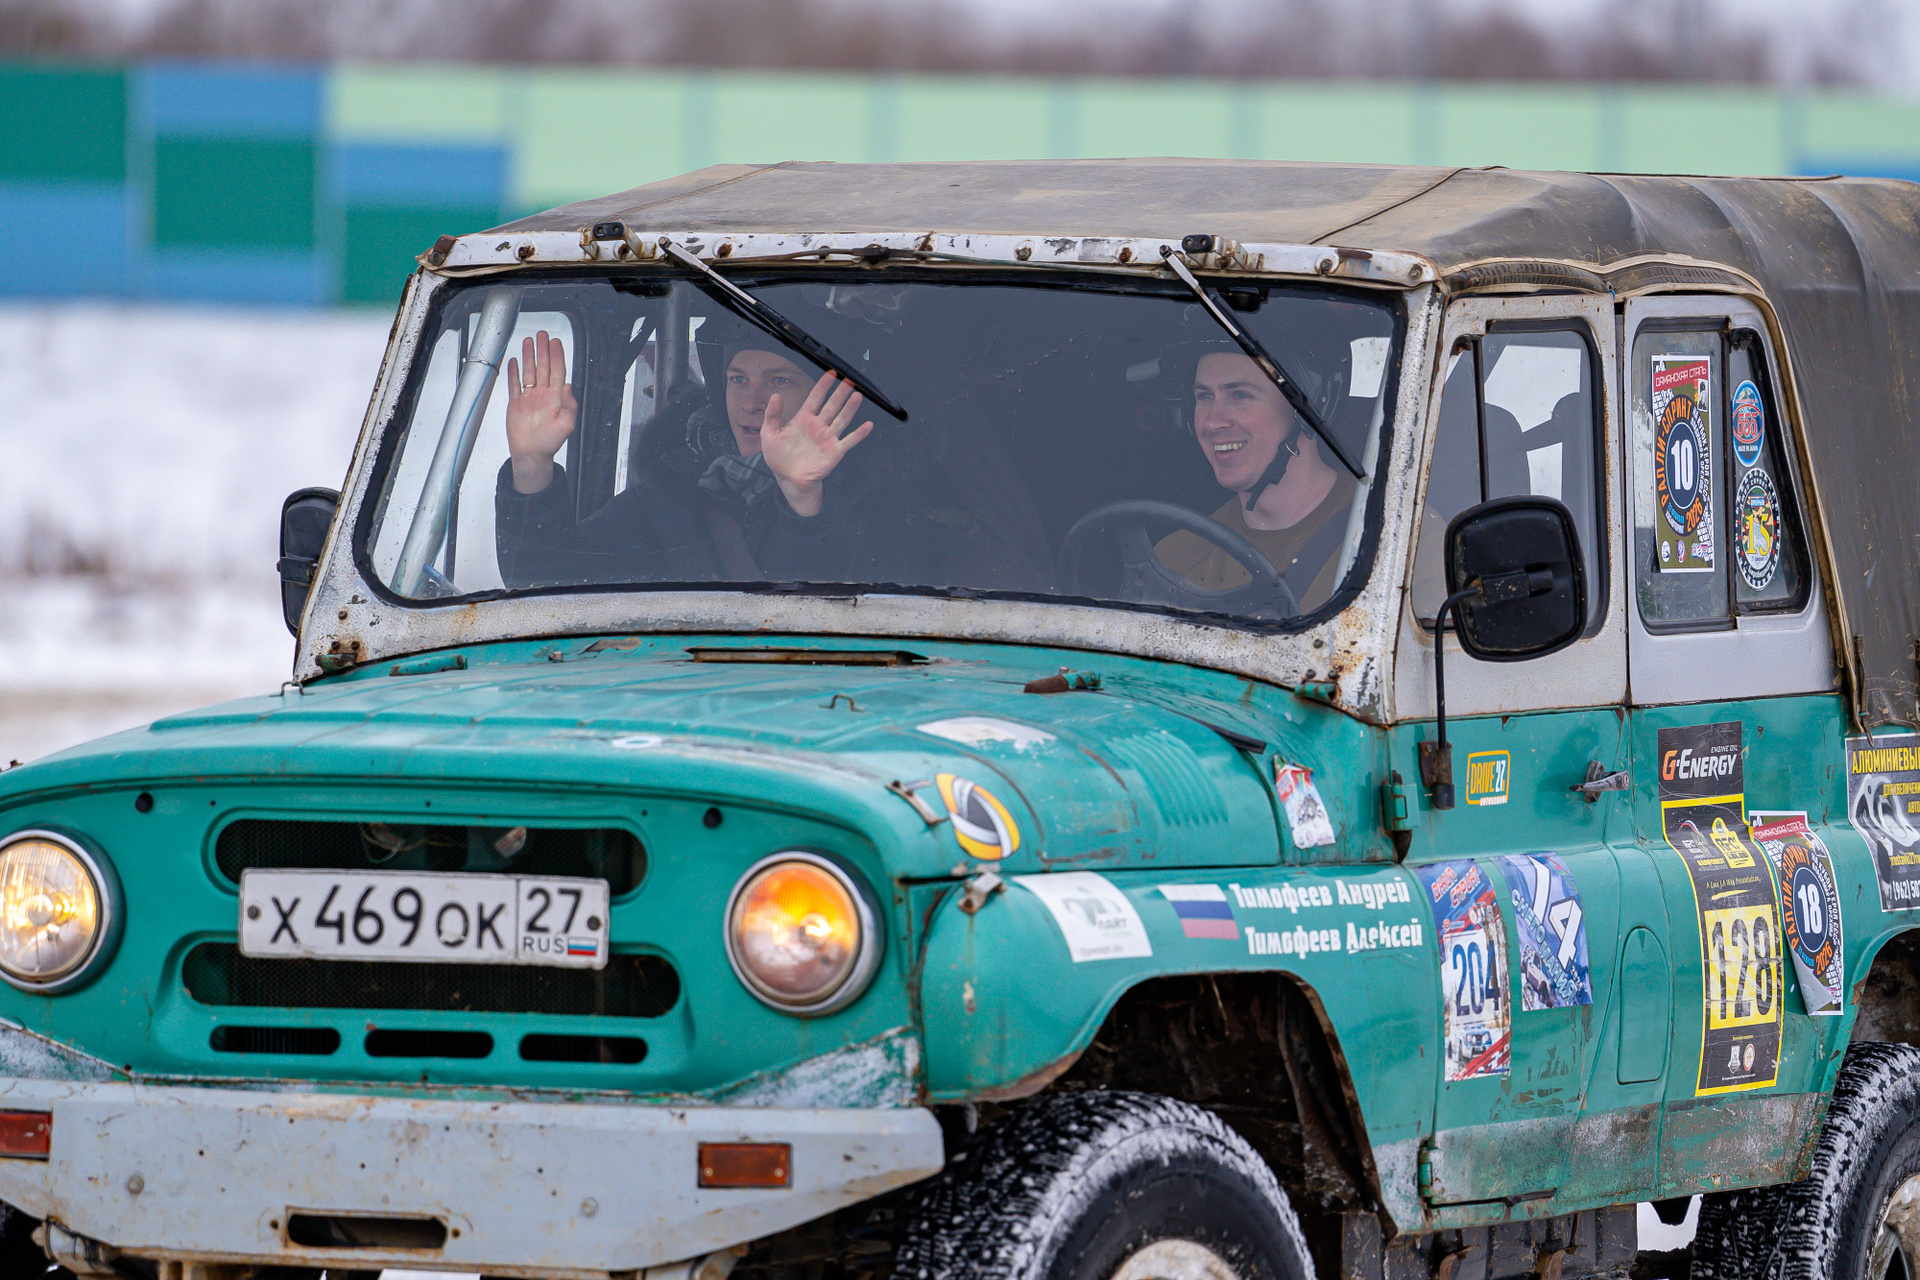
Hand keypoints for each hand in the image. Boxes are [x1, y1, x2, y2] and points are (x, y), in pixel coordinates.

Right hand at [505, 332, 577, 493]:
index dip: (557, 356)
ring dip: (529, 356)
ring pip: (529, 372)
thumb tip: (568, 386)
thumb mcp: (566, 425)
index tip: (556, 342)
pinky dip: (513, 372)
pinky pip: (514, 384)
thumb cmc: (549, 443)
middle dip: (543, 350)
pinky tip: (514, 361)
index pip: (558, 371)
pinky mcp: (516, 404)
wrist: (531, 455)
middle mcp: (543, 395)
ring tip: (529, 341)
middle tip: (543, 334)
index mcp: (555, 398)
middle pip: (544, 367)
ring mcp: (529, 398)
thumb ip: (570, 405)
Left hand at [759, 372, 874, 516]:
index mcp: (804, 419)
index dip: (823, 385)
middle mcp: (818, 426)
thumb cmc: (779, 457)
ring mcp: (828, 438)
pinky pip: (849, 440)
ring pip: (842, 419)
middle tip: (849, 380)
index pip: (815, 398)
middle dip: (841, 392)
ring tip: (858, 395)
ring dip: (850, 408)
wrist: (788, 479)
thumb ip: (772, 415)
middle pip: (832, 405)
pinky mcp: (835, 451)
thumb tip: (776, 396)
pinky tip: (868, 425)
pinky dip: (859, 434)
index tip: (831, 374)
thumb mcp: (769, 434)